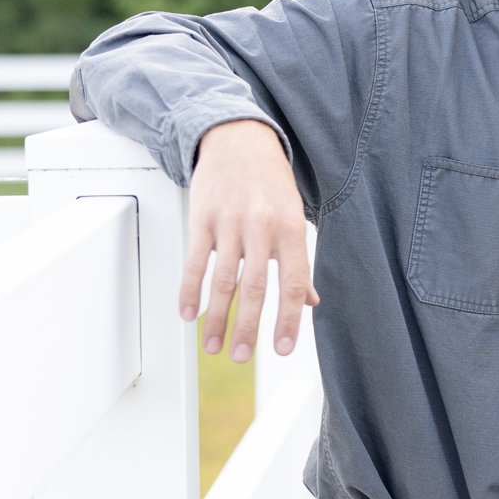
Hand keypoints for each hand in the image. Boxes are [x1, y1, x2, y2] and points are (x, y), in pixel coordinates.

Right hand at [182, 120, 316, 362]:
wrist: (239, 141)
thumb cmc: (271, 183)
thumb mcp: (295, 217)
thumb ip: (300, 261)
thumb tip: (310, 301)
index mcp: (291, 230)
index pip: (294, 283)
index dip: (288, 319)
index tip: (282, 349)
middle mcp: (261, 228)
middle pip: (256, 288)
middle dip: (247, 328)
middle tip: (241, 358)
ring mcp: (230, 223)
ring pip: (223, 280)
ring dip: (216, 317)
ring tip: (212, 345)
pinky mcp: (202, 218)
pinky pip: (195, 260)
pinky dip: (189, 289)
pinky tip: (188, 313)